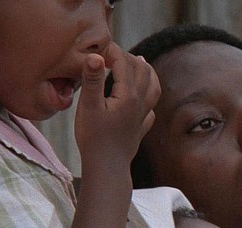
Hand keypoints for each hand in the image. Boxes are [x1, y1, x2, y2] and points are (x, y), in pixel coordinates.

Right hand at [74, 43, 160, 171]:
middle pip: (142, 71)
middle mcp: (140, 103)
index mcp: (128, 95)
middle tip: (113, 53)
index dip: (113, 51)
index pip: (124, 63)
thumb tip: (95, 56)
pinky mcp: (142, 127)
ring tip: (141, 63)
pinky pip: (152, 108)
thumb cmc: (94, 137)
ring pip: (153, 87)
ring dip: (147, 72)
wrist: (107, 167)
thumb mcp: (88, 106)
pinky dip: (149, 97)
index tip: (100, 46)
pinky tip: (144, 99)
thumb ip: (91, 80)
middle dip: (129, 58)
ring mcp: (143, 116)